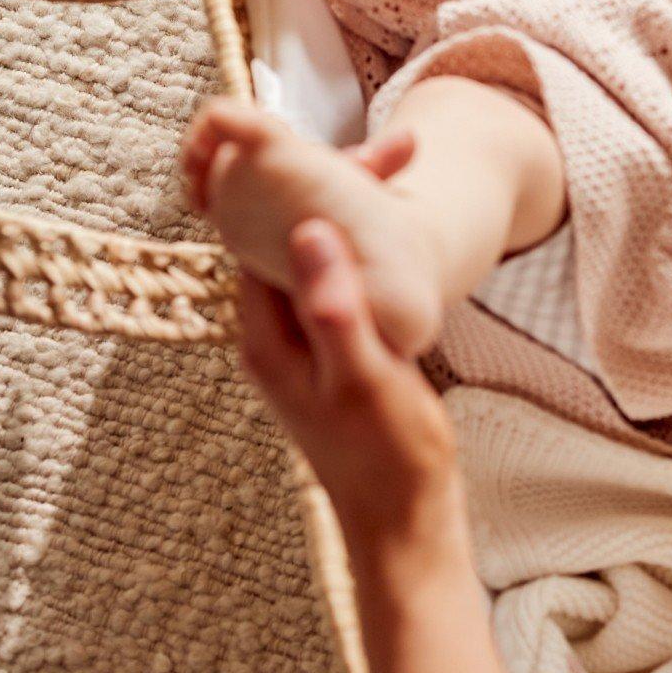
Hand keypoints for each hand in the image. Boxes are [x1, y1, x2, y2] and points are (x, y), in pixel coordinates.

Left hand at [234, 130, 469, 563]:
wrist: (405, 522)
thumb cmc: (388, 457)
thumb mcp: (365, 377)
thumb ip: (335, 306)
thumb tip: (308, 230)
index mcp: (266, 336)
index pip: (269, 231)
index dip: (310, 182)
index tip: (368, 151)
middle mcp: (274, 334)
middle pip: (292, 235)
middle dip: (341, 187)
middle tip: (402, 149)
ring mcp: (304, 342)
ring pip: (320, 252)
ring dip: (358, 210)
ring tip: (404, 171)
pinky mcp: (335, 349)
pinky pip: (340, 276)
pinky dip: (368, 245)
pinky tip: (401, 232)